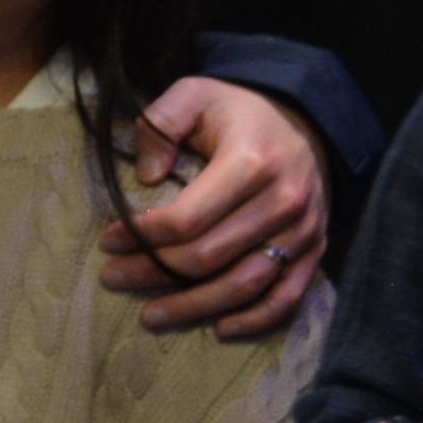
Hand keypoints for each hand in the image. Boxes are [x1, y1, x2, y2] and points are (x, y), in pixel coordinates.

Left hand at [97, 78, 329, 337]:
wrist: (307, 121)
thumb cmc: (239, 113)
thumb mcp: (195, 94)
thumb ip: (161, 122)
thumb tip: (148, 177)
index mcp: (251, 161)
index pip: (188, 218)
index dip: (143, 236)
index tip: (107, 241)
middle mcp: (282, 200)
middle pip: (209, 256)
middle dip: (153, 272)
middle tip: (113, 278)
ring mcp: (302, 230)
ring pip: (243, 284)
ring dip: (193, 307)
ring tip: (150, 315)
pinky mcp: (315, 249)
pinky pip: (286, 296)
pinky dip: (255, 320)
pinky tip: (220, 327)